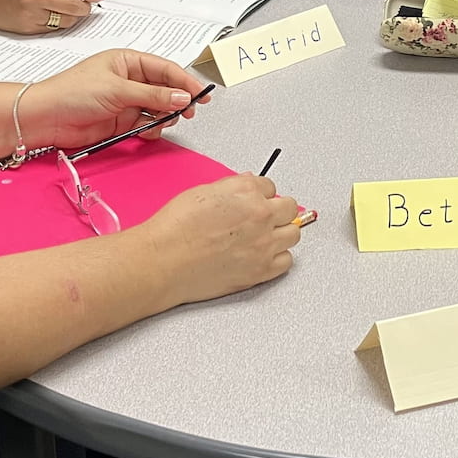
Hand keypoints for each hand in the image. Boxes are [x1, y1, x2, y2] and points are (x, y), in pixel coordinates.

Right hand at [0, 0, 104, 33]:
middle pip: (75, 6)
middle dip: (86, 6)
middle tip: (89, 3)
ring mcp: (30, 15)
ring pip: (67, 20)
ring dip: (75, 16)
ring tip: (73, 9)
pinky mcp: (27, 29)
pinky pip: (54, 28)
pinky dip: (60, 23)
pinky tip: (57, 16)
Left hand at [16, 49, 208, 151]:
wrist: (48, 118)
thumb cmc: (72, 92)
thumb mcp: (117, 90)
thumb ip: (153, 95)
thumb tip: (181, 96)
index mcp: (128, 61)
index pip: (165, 69)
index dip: (185, 80)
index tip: (200, 93)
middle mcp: (129, 80)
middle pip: (165, 89)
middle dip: (178, 100)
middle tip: (188, 110)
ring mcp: (126, 101)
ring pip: (159, 109)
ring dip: (165, 116)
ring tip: (164, 122)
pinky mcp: (122, 121)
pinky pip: (147, 124)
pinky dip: (152, 129)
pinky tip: (148, 131)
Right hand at [143, 174, 302, 302]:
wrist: (164, 260)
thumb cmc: (175, 229)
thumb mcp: (202, 192)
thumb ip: (231, 188)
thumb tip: (244, 188)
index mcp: (246, 192)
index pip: (270, 187)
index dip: (261, 195)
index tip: (255, 201)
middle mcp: (260, 216)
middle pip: (290, 208)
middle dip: (278, 211)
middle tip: (265, 217)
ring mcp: (264, 244)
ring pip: (293, 234)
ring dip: (282, 233)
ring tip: (265, 237)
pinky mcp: (261, 270)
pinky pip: (287, 261)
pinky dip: (278, 258)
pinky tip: (264, 255)